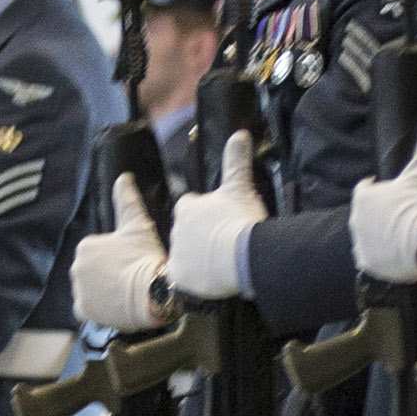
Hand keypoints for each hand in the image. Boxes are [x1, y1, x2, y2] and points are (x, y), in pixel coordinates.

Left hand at [71, 178, 171, 333]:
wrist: (153, 292)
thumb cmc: (146, 257)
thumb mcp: (138, 225)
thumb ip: (127, 200)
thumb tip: (124, 177)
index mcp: (85, 247)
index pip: (98, 252)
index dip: (116, 257)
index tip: (131, 261)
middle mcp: (76, 268)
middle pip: (92, 271)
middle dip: (108, 273)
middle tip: (130, 276)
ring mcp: (78, 290)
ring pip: (90, 289)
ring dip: (103, 290)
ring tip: (125, 290)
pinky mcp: (83, 310)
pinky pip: (88, 307)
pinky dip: (99, 308)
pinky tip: (116, 304)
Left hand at [166, 133, 264, 302]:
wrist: (240, 257)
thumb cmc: (241, 220)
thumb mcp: (240, 188)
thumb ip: (236, 161)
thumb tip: (240, 134)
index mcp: (187, 207)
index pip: (189, 207)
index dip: (203, 213)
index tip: (217, 219)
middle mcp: (176, 229)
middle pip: (184, 232)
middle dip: (198, 237)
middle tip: (220, 242)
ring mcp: (177, 254)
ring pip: (184, 256)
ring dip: (196, 258)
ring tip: (218, 264)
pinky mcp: (179, 277)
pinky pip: (183, 279)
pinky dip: (193, 280)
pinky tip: (208, 281)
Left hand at [351, 117, 416, 284]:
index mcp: (363, 197)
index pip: (366, 188)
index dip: (380, 188)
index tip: (396, 192)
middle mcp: (354, 219)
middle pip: (366, 213)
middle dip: (380, 212)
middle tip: (402, 214)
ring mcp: (359, 244)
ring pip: (367, 235)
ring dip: (379, 233)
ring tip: (401, 233)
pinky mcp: (367, 264)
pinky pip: (371, 257)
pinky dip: (380, 255)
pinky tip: (396, 253)